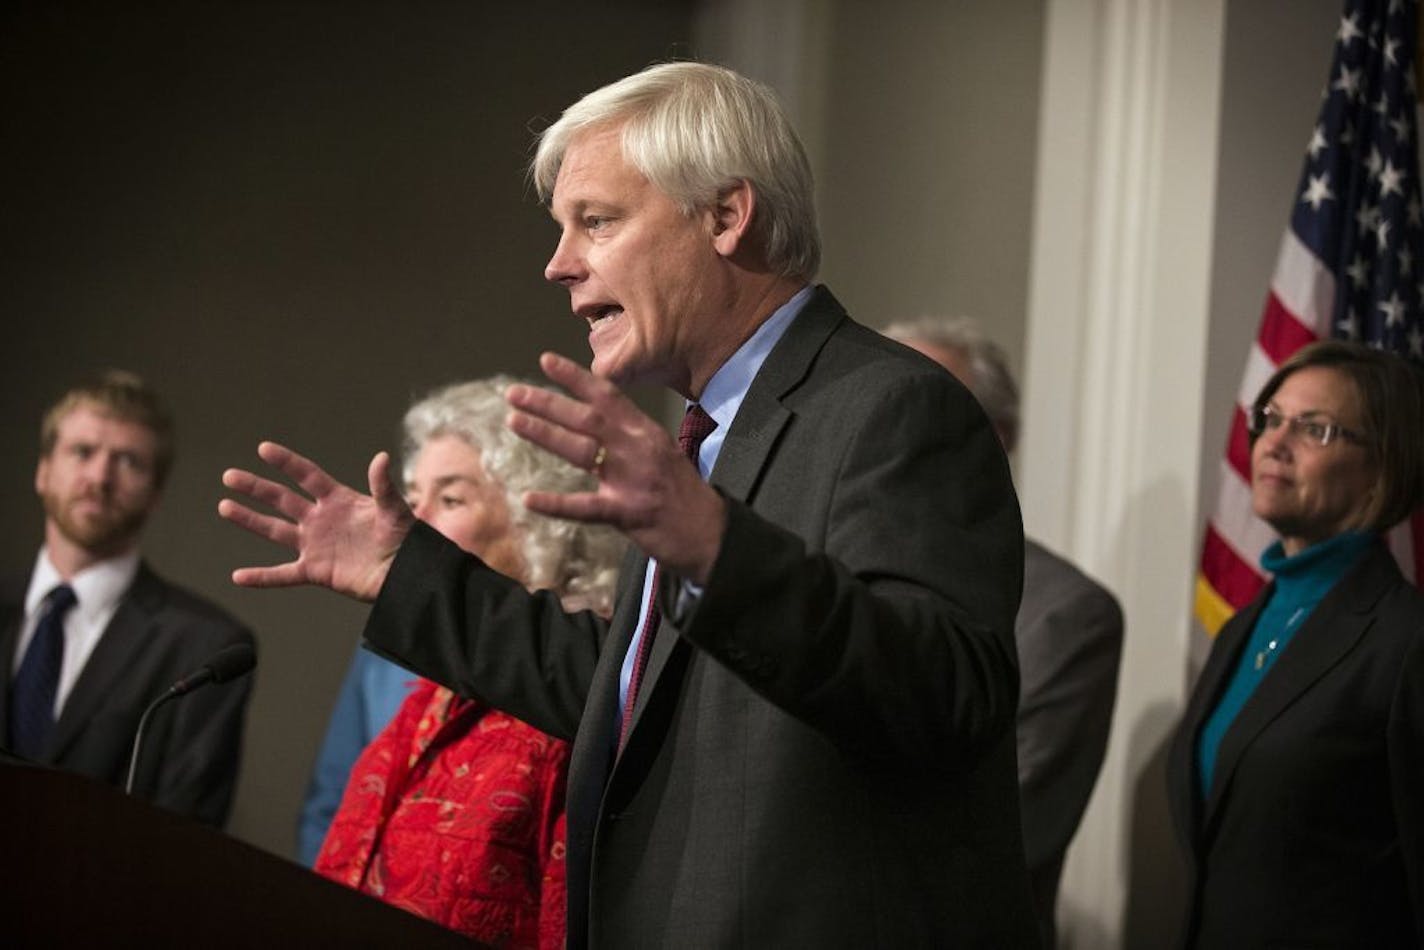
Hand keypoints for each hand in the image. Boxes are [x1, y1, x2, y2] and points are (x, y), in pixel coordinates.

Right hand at [218, 441, 414, 600]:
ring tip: (224, 506)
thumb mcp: (395, 510)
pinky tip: (238, 577)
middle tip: (229, 476)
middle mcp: (322, 520)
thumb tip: (381, 457)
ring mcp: (316, 545)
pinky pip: (283, 575)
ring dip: (250, 520)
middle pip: (282, 499)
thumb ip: (383, 486)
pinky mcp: (316, 571)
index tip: (263, 448)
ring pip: (275, 531)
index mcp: (339, 500)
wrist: (407, 574)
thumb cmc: (406, 539)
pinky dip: (261, 577)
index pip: (307, 476)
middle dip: (256, 487)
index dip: (287, 463)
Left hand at [506, 352, 725, 584]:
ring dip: (545, 434)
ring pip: (582, 450)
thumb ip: (631, 439)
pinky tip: (529, 499)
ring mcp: (633, 480)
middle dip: (548, 403)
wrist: (712, 535)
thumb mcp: (663, 455)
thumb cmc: (685, 496)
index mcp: (646, 433)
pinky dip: (556, 504)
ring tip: (514, 421)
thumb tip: (597, 424)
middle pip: (587, 418)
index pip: (608, 396)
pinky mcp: (629, 513)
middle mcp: (639, 449)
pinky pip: (585, 507)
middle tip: (513, 393)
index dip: (575, 377)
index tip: (545, 360)